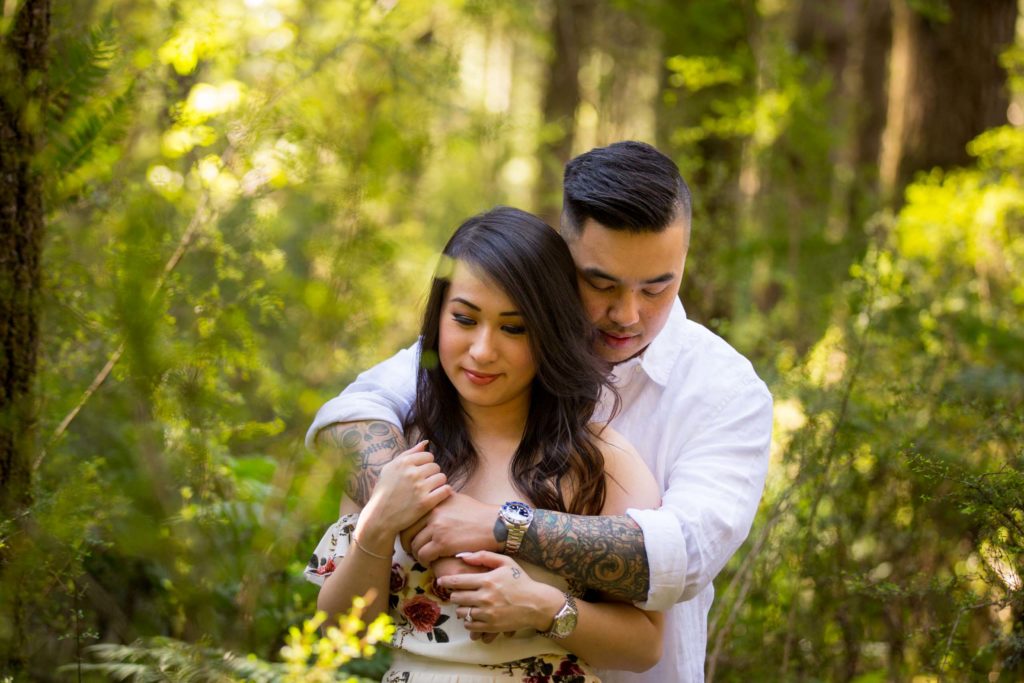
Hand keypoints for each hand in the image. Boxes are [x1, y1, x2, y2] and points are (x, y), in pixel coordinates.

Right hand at [357, 441, 450, 549]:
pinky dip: (444, 493)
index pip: (428, 456)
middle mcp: (412, 473)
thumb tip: (426, 442)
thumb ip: (408, 453)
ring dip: (438, 484)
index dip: (426, 465)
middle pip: (436, 467)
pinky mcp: (426, 503)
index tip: (420, 475)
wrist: (379, 518)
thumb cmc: (384, 492)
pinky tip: (436, 497)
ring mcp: (419, 488)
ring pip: (442, 478)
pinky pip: (445, 490)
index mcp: (403, 463)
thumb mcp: (390, 469)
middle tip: (424, 485)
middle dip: (432, 475)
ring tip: (430, 491)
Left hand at [402, 492, 500, 562]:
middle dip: (407, 544)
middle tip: (411, 550)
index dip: (407, 529)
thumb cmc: (478, 513)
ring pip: (415, 546)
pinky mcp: (442, 543)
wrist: (494, 525)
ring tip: (422, 558)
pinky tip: (430, 562)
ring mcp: (437, 528)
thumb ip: (442, 498)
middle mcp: (433, 513)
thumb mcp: (457, 498)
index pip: (410, 517)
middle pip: (407, 532)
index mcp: (434, 502)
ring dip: (417, 554)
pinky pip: (424, 555)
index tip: (410, 537)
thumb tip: (434, 495)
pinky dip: (424, 561)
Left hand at [439, 551, 564, 634]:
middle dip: (455, 595)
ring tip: (467, 604)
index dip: (446, 581)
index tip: (440, 581)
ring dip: (461, 608)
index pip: (457, 581)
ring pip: (461, 612)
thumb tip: (462, 556)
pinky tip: (474, 614)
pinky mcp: (490, 626)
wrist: (536, 604)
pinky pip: (469, 625)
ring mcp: (487, 613)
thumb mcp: (506, 562)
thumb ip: (483, 556)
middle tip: (459, 593)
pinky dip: (468, 620)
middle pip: (456, 598)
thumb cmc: (521, 581)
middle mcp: (485, 597)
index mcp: (487, 580)